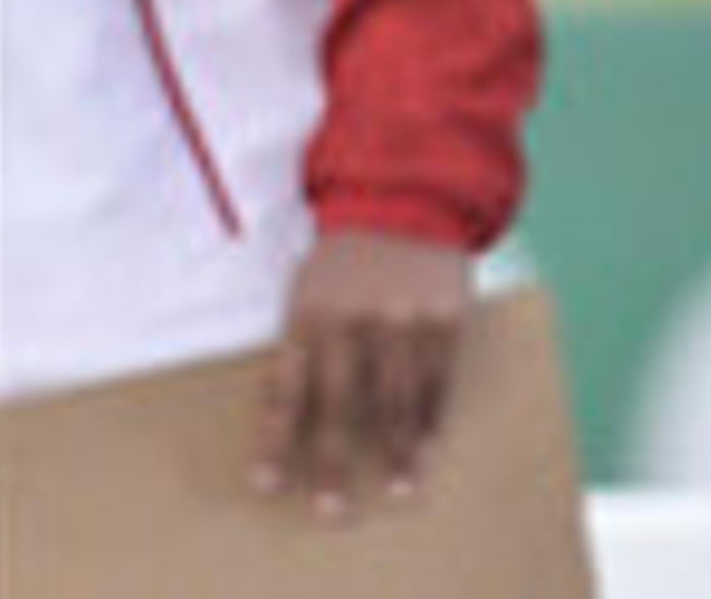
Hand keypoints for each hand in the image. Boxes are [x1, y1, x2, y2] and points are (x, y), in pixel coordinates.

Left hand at [253, 230, 474, 518]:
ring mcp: (402, 323)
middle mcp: (352, 322)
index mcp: (307, 314)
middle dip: (331, 463)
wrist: (404, 198)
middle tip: (328, 512)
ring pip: (395, 403)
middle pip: (338, 406)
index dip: (274, 440)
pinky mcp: (444, 321)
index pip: (285, 389)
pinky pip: (437, 384)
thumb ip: (302, 345)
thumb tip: (286, 413)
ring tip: (394, 492)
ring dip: (395, 453)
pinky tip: (428, 452)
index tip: (266, 484)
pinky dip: (431, 422)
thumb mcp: (307, 289)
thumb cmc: (344, 257)